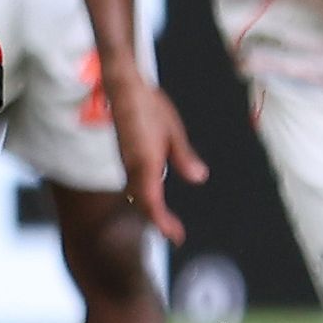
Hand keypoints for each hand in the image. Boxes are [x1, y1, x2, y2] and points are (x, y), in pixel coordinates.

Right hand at [107, 74, 206, 242]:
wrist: (122, 86)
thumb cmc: (149, 105)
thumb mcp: (173, 130)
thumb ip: (184, 156)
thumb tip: (199, 178)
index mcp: (146, 163)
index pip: (152, 202)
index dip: (163, 223)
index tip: (176, 237)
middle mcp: (132, 167)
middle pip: (142, 202)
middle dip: (157, 219)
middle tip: (174, 232)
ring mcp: (126, 160)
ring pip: (136, 192)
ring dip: (150, 207)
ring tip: (165, 217)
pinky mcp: (124, 153)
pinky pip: (133, 180)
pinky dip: (145, 193)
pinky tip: (154, 189)